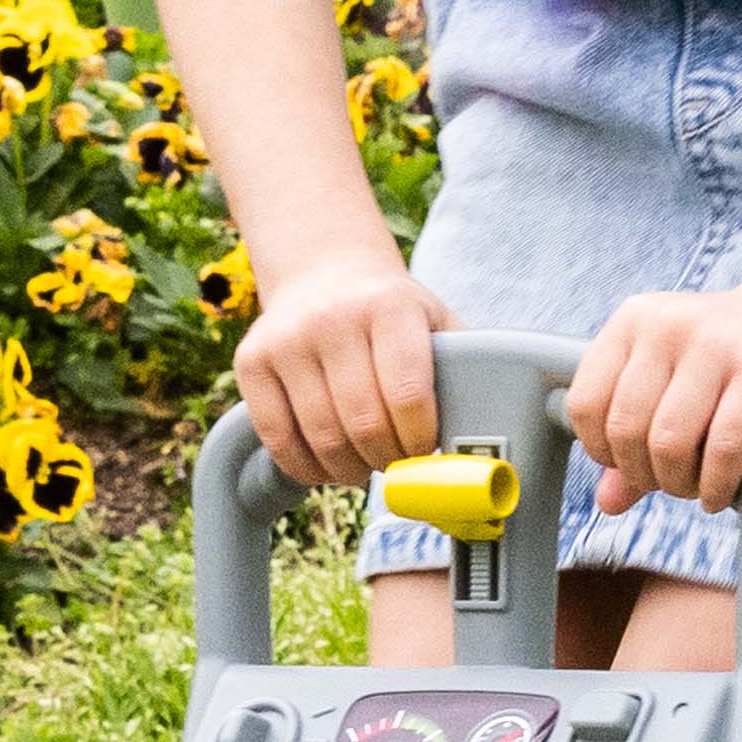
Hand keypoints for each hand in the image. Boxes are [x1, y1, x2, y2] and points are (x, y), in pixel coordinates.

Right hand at [235, 251, 451, 489]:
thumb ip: (462, 366)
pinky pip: (276, 437)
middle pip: (363, 423)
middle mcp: (333, 318)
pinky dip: (304, 467)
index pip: (407, 393)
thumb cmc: (389, 312)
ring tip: (363, 468)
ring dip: (348, 470)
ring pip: (321, 437)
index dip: (418, 438)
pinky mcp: (251, 360)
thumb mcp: (432, 319)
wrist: (322, 271)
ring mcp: (286, 339)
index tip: (424, 449)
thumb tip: (490, 433)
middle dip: (387, 459)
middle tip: (396, 465)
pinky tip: (325, 467)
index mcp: (389, 306)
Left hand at [570, 266, 741, 512]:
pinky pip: (724, 447)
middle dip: (645, 475)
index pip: (585, 404)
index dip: (602, 451)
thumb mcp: (676, 379)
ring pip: (670, 442)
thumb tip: (607, 503)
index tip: (631, 465)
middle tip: (672, 483)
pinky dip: (716, 485)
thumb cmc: (736, 350)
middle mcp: (668, 325)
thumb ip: (638, 436)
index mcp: (634, 319)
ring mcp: (716, 344)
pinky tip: (721, 494)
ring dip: (680, 484)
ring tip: (696, 488)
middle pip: (626, 430)